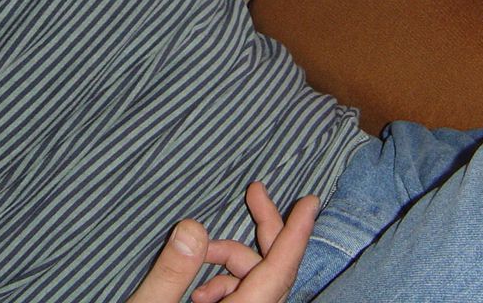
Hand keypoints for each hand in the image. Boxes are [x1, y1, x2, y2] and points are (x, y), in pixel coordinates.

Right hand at [126, 182, 319, 302]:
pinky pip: (243, 299)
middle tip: (253, 190)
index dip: (296, 235)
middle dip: (263, 229)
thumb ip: (171, 274)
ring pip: (255, 284)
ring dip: (229, 263)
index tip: (310, 202)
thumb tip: (195, 228)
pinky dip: (224, 286)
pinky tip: (197, 293)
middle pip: (271, 271)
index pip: (277, 272)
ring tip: (197, 265)